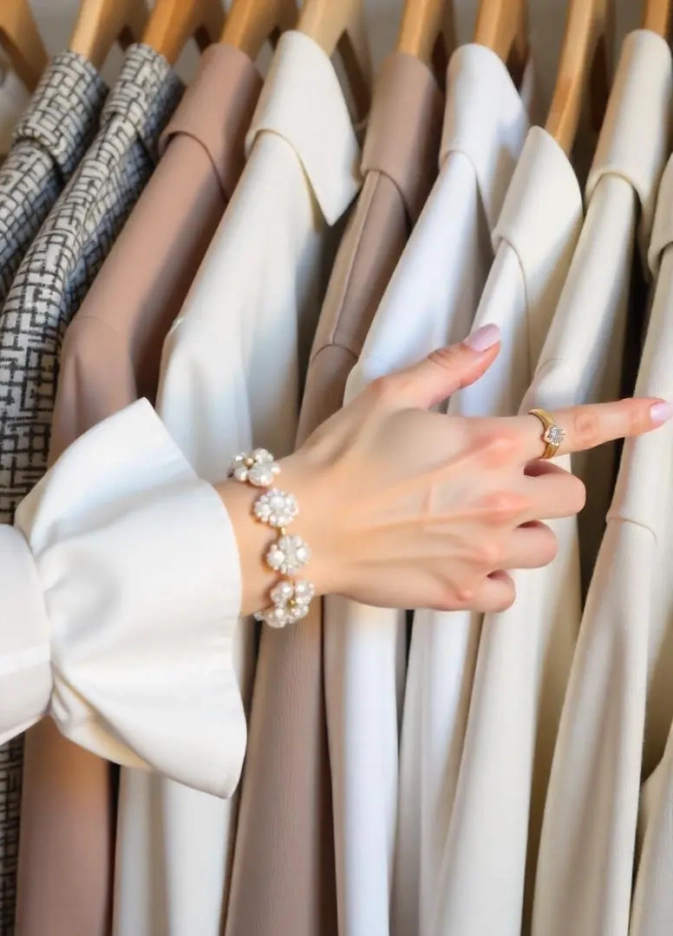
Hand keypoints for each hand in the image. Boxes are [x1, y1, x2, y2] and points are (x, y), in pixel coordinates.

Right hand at [217, 326, 670, 615]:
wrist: (301, 527)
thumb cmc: (340, 459)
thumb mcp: (391, 393)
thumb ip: (450, 367)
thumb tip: (490, 340)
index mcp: (489, 444)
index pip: (576, 427)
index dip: (625, 418)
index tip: (658, 414)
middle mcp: (499, 500)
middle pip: (569, 493)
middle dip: (544, 484)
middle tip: (500, 481)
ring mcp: (484, 553)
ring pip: (548, 547)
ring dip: (525, 532)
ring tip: (479, 524)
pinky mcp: (461, 592)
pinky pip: (508, 592)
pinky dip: (494, 578)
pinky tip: (461, 561)